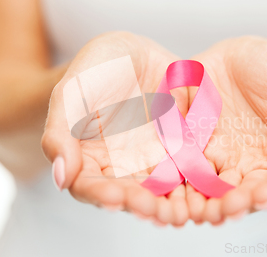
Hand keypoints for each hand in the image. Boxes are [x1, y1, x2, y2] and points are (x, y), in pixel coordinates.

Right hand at [41, 32, 189, 226]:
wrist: (132, 54)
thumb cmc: (94, 70)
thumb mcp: (72, 93)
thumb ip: (60, 132)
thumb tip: (61, 178)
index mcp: (87, 159)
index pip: (89, 186)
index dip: (100, 194)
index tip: (114, 198)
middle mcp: (121, 168)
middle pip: (129, 195)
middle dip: (141, 205)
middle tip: (153, 209)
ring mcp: (152, 161)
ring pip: (162, 191)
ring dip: (171, 204)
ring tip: (182, 211)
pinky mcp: (180, 151)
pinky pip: (189, 172)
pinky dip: (196, 184)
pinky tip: (205, 191)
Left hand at [186, 36, 266, 224]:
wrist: (236, 54)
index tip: (263, 197)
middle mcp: (256, 166)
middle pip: (250, 194)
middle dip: (239, 204)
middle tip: (227, 208)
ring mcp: (225, 160)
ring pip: (218, 191)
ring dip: (210, 204)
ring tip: (203, 211)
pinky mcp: (196, 152)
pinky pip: (189, 173)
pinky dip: (185, 187)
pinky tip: (179, 196)